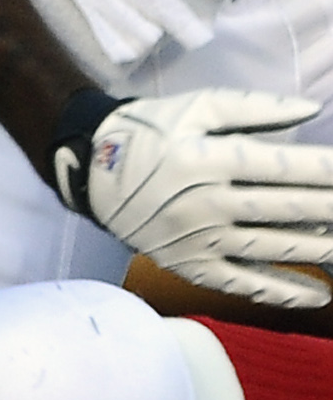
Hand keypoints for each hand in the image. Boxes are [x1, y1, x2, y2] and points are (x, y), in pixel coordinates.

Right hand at [53, 88, 332, 308]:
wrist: (90, 171)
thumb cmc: (150, 131)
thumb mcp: (198, 106)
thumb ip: (257, 108)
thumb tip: (312, 111)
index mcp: (210, 159)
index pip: (289, 168)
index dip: (331, 171)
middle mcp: (207, 203)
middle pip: (290, 209)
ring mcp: (198, 239)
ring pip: (274, 247)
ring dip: (322, 248)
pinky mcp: (188, 264)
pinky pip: (241, 283)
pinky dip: (282, 291)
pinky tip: (318, 294)